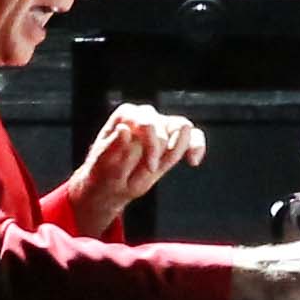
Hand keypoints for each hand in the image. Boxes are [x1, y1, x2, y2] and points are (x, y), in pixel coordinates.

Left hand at [66, 100, 207, 228]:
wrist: (111, 185)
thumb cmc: (105, 173)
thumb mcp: (103, 165)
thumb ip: (113, 147)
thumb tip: (124, 129)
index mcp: (125, 115)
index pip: (147, 122)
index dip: (152, 145)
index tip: (149, 166)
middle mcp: (144, 114)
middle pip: (164, 126)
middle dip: (160, 152)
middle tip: (149, 170)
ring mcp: (161, 124)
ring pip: (182, 127)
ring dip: (177, 150)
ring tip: (161, 167)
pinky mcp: (174, 136)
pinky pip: (194, 135)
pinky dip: (196, 147)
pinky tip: (193, 161)